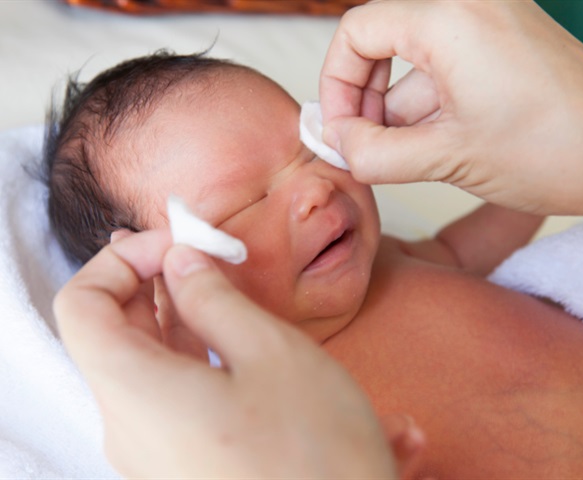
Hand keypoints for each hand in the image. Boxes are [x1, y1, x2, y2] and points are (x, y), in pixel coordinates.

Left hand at [54, 230, 421, 477]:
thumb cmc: (312, 454)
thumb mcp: (270, 352)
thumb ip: (214, 297)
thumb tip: (182, 261)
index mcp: (136, 393)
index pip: (82, 304)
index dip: (123, 260)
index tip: (177, 244)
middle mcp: (131, 428)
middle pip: (117, 333)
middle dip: (158, 282)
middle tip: (205, 254)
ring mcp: (155, 452)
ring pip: (151, 365)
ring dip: (186, 319)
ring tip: (232, 290)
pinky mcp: (184, 464)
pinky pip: (176, 398)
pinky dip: (202, 359)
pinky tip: (248, 345)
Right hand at [320, 0, 582, 216]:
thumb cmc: (559, 149)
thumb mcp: (448, 158)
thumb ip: (375, 153)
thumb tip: (337, 143)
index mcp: (451, 19)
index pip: (358, 31)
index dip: (336, 83)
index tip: (341, 129)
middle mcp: (470, 8)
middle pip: (381, 43)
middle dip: (364, 101)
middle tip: (361, 145)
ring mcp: (489, 26)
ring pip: (412, 67)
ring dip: (396, 115)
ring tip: (401, 159)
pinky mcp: (501, 50)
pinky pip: (442, 73)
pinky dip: (426, 111)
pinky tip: (430, 149)